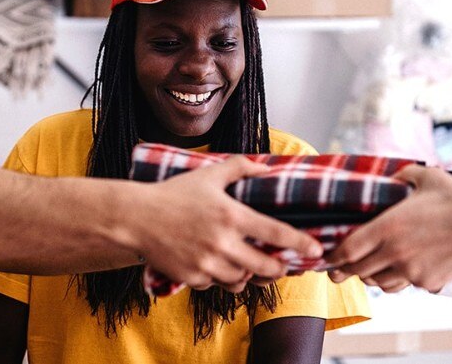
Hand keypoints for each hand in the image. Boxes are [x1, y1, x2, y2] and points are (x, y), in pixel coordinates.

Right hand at [128, 156, 322, 292]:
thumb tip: (267, 168)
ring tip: (245, 264)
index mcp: (232, 216)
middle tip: (279, 265)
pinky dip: (220, 278)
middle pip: (266, 267)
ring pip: (242, 280)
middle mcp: (224, 243)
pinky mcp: (193, 278)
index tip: (315, 250)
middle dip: (277, 268)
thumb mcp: (207, 174)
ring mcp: (208, 264)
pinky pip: (217, 285)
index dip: (301, 244)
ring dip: (248, 274)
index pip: (277, 234)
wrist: (136, 219)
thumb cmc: (172, 194)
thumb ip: (240, 167)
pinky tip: (215, 265)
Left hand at [325, 165, 451, 291]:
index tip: (326, 257)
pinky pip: (404, 285)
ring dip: (370, 277)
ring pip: (379, 282)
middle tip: (336, 272)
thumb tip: (390, 177)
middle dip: (344, 272)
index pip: (348, 249)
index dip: (333, 257)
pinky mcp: (428, 281)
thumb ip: (402, 176)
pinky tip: (398, 271)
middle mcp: (396, 252)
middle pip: (358, 271)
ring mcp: (412, 270)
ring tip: (367, 271)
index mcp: (390, 227)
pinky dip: (396, 280)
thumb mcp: (428, 178)